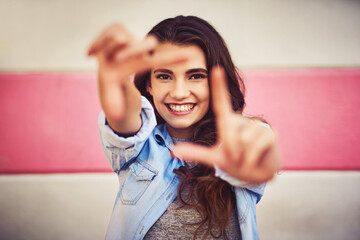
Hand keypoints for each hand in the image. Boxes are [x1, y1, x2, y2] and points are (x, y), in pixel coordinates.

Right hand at [88, 24, 189, 119]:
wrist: (107, 72)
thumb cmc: (114, 87)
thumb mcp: (113, 98)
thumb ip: (114, 104)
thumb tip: (115, 116)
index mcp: (140, 65)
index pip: (159, 61)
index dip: (173, 58)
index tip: (187, 57)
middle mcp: (137, 51)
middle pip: (148, 43)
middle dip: (133, 51)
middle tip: (119, 59)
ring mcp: (128, 39)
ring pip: (123, 34)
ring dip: (111, 43)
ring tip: (97, 55)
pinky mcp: (117, 30)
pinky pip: (112, 29)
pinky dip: (98, 40)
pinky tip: (91, 53)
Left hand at [172, 67, 280, 182]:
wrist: (258, 174)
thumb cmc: (235, 162)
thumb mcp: (214, 158)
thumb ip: (196, 153)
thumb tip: (173, 150)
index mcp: (227, 122)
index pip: (221, 102)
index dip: (218, 86)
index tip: (216, 68)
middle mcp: (241, 120)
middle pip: (229, 132)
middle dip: (230, 151)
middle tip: (235, 159)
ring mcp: (256, 125)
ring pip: (243, 141)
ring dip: (242, 158)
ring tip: (246, 159)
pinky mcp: (269, 133)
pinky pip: (255, 147)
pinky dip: (252, 160)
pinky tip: (256, 160)